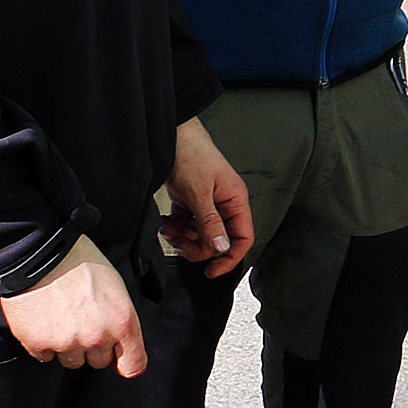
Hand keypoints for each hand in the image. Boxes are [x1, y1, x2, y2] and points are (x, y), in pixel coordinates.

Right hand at [0, 234, 146, 373]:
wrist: (38, 252)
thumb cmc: (77, 260)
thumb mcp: (114, 285)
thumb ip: (120, 317)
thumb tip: (120, 338)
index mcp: (121, 321)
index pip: (133, 364)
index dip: (126, 363)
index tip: (121, 361)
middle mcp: (96, 336)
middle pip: (99, 362)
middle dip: (92, 347)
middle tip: (81, 320)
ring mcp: (67, 343)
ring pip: (71, 361)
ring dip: (67, 346)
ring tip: (60, 317)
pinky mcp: (39, 344)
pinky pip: (44, 356)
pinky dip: (43, 342)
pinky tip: (43, 320)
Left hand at [159, 116, 252, 275]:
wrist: (171, 135)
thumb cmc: (191, 155)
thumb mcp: (200, 192)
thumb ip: (210, 223)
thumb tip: (221, 248)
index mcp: (235, 201)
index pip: (242, 238)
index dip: (230, 257)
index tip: (212, 271)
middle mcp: (223, 204)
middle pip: (217, 241)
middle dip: (196, 246)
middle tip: (179, 242)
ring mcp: (206, 204)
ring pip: (198, 235)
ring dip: (181, 237)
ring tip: (167, 228)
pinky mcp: (190, 201)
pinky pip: (185, 225)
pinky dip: (174, 227)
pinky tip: (164, 221)